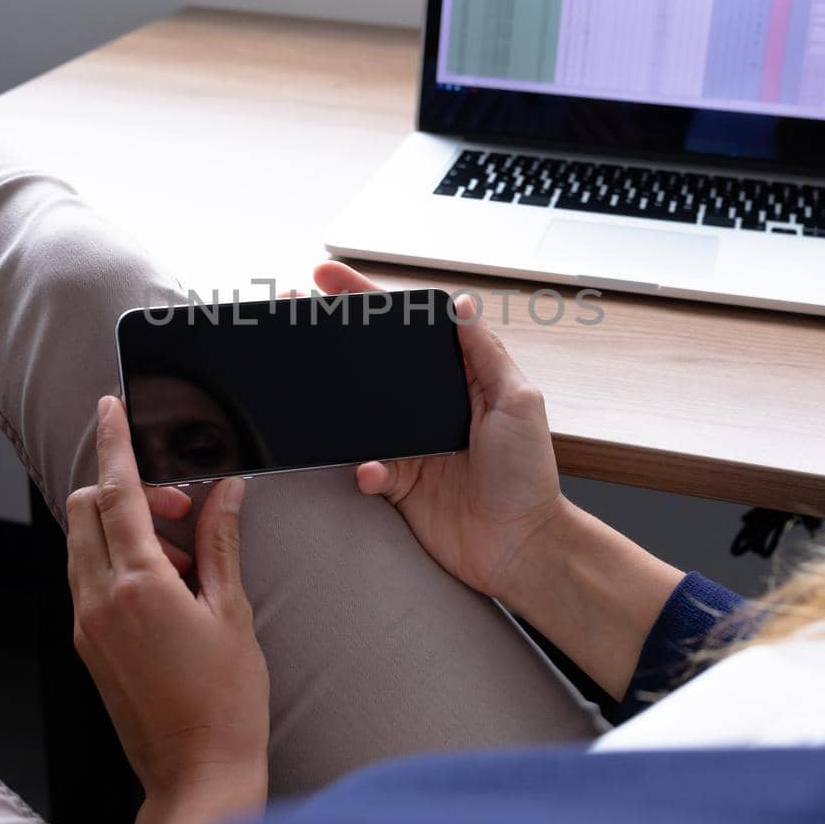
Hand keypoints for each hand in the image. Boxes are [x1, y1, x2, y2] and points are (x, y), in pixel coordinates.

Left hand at [67, 396, 267, 823]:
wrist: (198, 771)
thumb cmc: (224, 702)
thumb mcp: (232, 611)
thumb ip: (220, 543)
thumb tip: (225, 492)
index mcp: (138, 585)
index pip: (117, 492)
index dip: (114, 443)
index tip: (110, 409)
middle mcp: (100, 601)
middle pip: (87, 510)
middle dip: (125, 488)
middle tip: (181, 506)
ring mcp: (88, 625)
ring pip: (83, 543)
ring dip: (122, 527)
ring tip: (182, 556)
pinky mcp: (88, 645)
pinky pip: (89, 579)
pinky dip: (117, 561)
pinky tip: (166, 585)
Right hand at [311, 262, 568, 607]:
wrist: (520, 547)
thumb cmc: (529, 475)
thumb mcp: (518, 401)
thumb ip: (485, 353)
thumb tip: (461, 303)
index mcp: (461, 378)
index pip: (409, 328)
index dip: (370, 299)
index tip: (331, 275)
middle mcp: (432, 407)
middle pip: (375, 362)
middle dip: (334, 336)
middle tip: (296, 309)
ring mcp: (412, 444)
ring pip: (361, 412)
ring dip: (334, 399)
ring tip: (304, 378)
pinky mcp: (399, 482)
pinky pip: (366, 465)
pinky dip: (365, 467)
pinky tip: (374, 470)